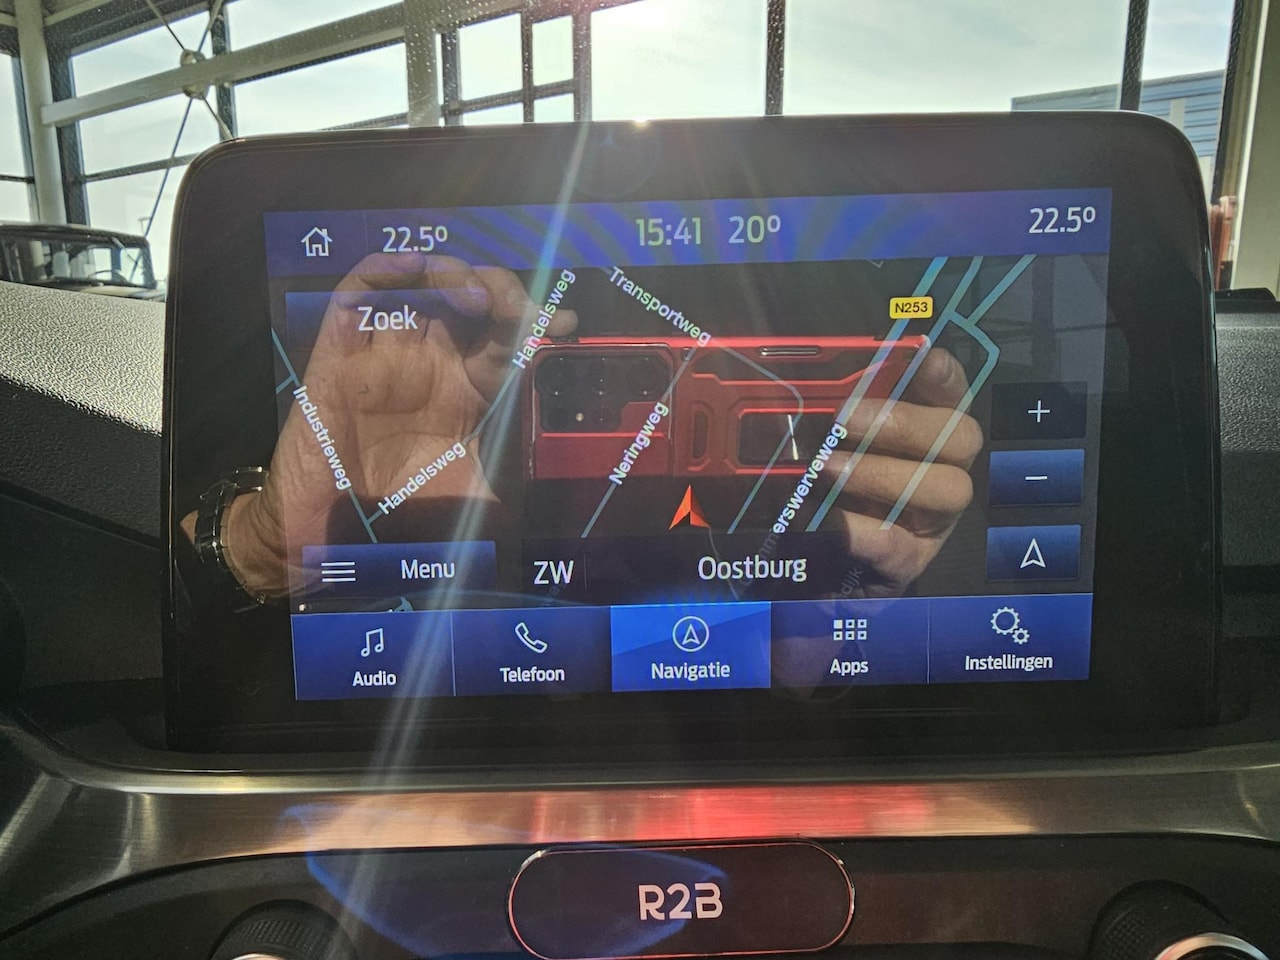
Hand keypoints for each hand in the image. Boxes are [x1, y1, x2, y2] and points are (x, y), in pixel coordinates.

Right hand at [184, 253, 574, 597]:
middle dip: (500, 291)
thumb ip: (516, 482)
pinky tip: (412, 267)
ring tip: (474, 295)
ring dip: (450, 274)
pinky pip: (357, 295)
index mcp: (467, 395)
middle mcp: (430, 367)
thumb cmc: (399, 523)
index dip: (536, 326)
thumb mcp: (477, 502)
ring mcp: (385, 355)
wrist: (328, 540)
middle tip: (518, 307)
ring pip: (419, 286)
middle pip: (469, 303)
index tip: (563, 324)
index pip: (507, 342)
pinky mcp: (340, 353)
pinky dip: (383, 270)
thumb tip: (563, 475)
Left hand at [824, 347, 981, 597]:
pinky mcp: (908, 564)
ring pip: (947, 488)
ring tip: (825, 471)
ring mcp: (932, 521)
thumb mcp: (815, 444)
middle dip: (904, 422)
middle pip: (961, 436)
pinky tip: (828, 521)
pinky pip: (897, 543)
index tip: (920, 352)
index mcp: (922, 434)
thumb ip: (824, 411)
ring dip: (883, 474)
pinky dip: (859, 529)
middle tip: (844, 420)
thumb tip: (814, 381)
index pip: (951, 392)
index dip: (942, 372)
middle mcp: (941, 471)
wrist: (805, 570)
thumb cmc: (815, 492)